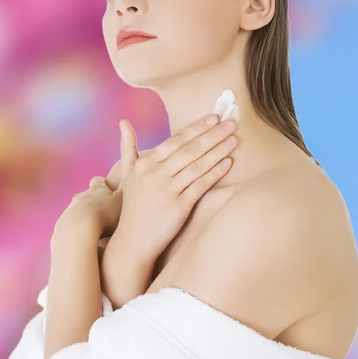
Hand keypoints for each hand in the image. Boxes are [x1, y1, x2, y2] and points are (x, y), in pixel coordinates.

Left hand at [53, 176, 122, 241]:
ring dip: (85, 215)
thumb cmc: (104, 214)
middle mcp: (81, 196)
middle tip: (103, 211)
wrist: (77, 230)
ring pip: (78, 209)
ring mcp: (70, 209)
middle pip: (87, 195)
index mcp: (96, 189)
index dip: (103, 184)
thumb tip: (131, 171)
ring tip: (94, 227)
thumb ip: (128, 187)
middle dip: (94, 201)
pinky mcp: (63, 224)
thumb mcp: (122, 199)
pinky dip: (77, 227)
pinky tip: (84, 236)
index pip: (98, 181)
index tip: (108, 188)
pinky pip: (71, 224)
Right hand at [116, 114, 237, 262]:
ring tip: (233, 140)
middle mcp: (154, 175)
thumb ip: (128, 148)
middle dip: (212, 134)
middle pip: (189, 150)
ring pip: (197, 166)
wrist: (134, 241)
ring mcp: (166, 191)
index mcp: (144, 164)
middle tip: (231, 123)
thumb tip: (124, 121)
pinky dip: (215, 173)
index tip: (214, 117)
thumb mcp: (127, 175)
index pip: (175, 140)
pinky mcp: (178, 208)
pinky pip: (201, 185)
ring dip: (218, 151)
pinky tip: (228, 163)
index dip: (196, 127)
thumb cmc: (133, 205)